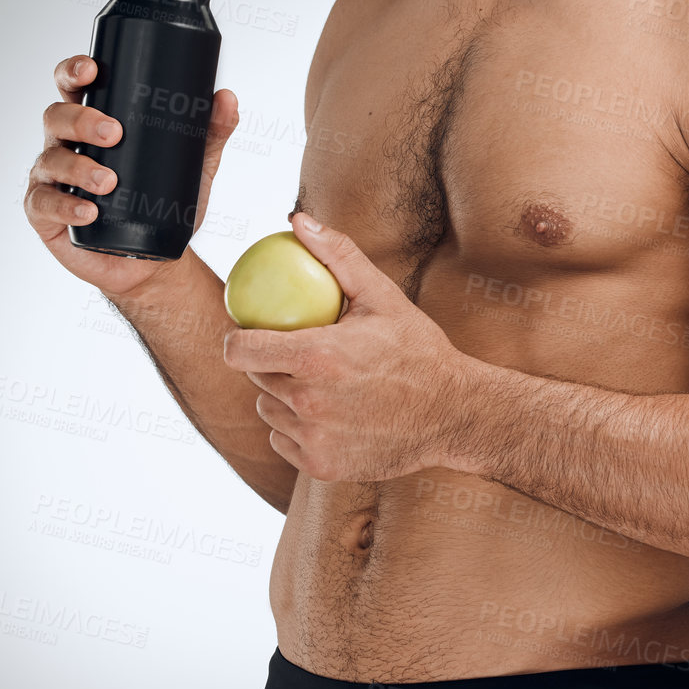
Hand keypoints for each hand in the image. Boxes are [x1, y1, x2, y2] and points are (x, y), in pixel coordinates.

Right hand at [24, 54, 238, 298]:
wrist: (153, 260)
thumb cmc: (163, 203)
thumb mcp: (193, 166)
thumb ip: (210, 132)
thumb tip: (227, 98)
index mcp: (92, 124)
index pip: (74, 88)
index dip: (73, 71)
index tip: (92, 69)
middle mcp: (66, 145)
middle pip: (56, 116)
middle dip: (81, 119)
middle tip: (114, 132)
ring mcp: (51, 179)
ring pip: (50, 160)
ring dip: (78, 167)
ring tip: (109, 181)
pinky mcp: (46, 215)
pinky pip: (44, 204)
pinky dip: (66, 205)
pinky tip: (88, 210)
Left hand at [223, 212, 474, 482]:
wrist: (453, 414)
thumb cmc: (418, 349)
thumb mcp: (381, 296)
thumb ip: (336, 256)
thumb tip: (298, 221)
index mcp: (317, 357)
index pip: (240, 351)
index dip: (235, 340)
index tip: (247, 332)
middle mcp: (309, 402)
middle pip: (257, 378)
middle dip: (270, 363)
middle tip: (301, 352)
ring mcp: (314, 438)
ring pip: (270, 410)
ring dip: (284, 396)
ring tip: (321, 382)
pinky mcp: (321, 466)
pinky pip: (285, 440)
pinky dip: (299, 427)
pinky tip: (331, 413)